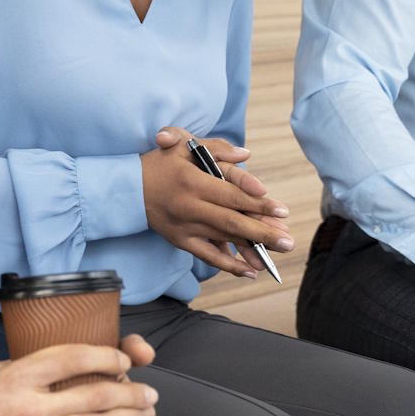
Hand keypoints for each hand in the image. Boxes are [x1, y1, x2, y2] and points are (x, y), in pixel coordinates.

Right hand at [141, 129, 291, 278]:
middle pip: (232, 222)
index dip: (257, 204)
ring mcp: (185, 228)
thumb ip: (216, 149)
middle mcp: (189, 207)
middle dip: (263, 232)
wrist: (125, 189)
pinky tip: (251, 270)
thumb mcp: (182, 144)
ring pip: (223, 240)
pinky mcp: (181, 241)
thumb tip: (246, 155)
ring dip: (251, 250)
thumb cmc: (159, 162)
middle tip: (289, 241)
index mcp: (192, 182)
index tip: (281, 211)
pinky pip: (208, 256)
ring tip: (277, 257)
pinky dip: (229, 265)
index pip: (231, 195)